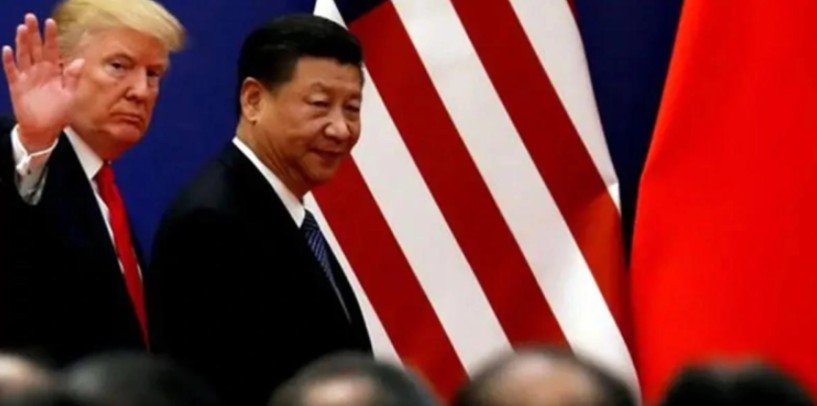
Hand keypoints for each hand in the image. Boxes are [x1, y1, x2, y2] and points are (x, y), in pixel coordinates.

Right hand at [2, 14, 83, 151]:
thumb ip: (72, 78)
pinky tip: (8, 49)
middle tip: (31, 17)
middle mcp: (40, 71)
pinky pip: (12, 71)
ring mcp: (28, 77)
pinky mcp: (17, 86)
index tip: (50, 22)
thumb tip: (80, 61)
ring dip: (22, 42)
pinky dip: (9, 61)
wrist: (44, 130)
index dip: (51, 37)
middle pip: (36, 48)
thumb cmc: (58, 113)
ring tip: (22, 29)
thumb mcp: (69, 95)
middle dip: (34, 33)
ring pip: (24, 56)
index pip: (52, 50)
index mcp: (54, 72)